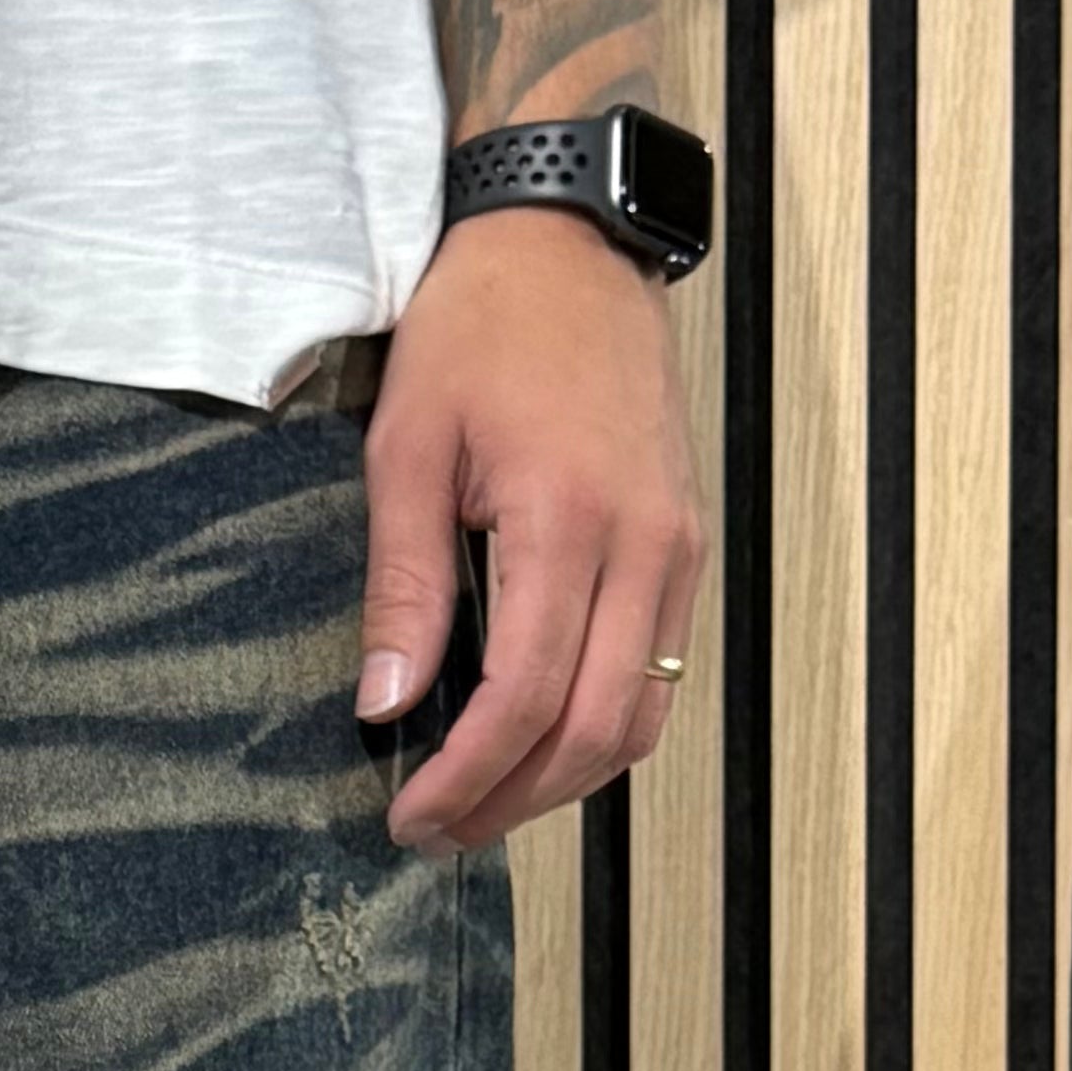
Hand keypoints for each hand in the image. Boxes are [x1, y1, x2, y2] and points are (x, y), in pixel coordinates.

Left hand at [360, 206, 705, 854]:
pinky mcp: (685, 543)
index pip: (525, 698)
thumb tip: (386, 704)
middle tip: (440, 830)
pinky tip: (538, 743)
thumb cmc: (481, 328)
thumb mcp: (408, 449)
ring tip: (483, 803)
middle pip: (595, 730)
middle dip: (513, 801)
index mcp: (568, 520)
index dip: (466, 778)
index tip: (411, 817)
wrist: (565, 240)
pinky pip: (659, 671)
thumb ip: (403, 585)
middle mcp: (645, 545)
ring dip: (563, 781)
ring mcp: (678, 547)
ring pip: (641, 717)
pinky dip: (602, 729)